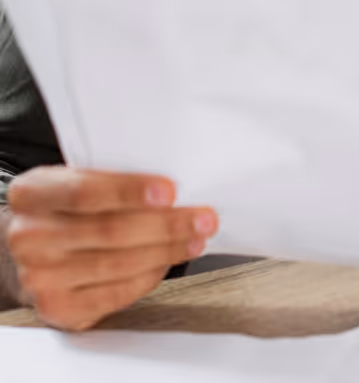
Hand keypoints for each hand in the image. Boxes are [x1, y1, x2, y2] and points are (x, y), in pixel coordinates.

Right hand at [3, 167, 217, 330]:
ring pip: (117, 264)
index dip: (129, 191)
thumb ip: (115, 177)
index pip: (84, 191)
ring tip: (195, 239)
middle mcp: (29, 237)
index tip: (169, 191)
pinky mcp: (58, 308)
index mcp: (33, 194)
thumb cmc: (68, 208)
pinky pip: (114, 293)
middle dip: (166, 225)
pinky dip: (148, 277)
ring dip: (166, 251)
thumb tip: (173, 189)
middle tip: (202, 218)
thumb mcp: (77, 179)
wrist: (33, 246)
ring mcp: (40, 277)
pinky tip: (167, 261)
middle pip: (109, 231)